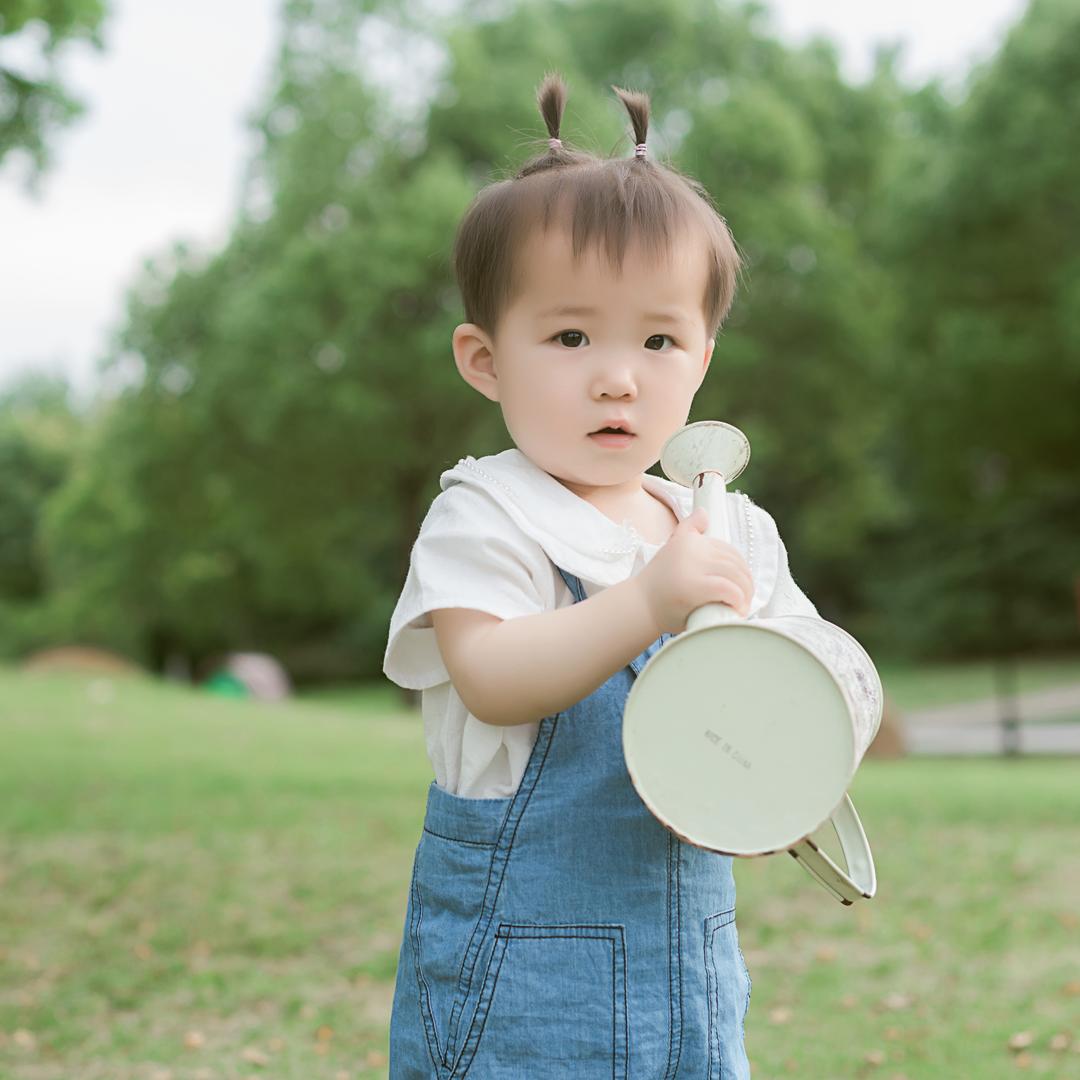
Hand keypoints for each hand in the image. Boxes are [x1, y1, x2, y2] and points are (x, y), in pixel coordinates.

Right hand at [635, 506, 753, 634]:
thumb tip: (704, 512)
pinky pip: (729, 589)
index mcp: (689, 540)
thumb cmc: (657, 583)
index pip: (726, 550)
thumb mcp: (671, 549)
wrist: (638, 606)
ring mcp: (694, 568)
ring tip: (742, 607)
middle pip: (734, 563)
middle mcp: (692, 549)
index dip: (740, 567)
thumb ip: (689, 530)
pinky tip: (736, 610)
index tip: (740, 583)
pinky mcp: (696, 587)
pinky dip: (738, 600)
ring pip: (735, 575)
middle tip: (744, 598)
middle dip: (745, 582)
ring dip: (745, 593)